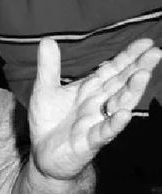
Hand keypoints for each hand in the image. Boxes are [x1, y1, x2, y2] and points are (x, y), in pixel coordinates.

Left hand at [29, 38, 161, 179]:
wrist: (44, 154)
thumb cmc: (50, 121)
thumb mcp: (44, 89)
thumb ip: (49, 66)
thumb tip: (48, 39)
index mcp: (90, 90)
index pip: (112, 70)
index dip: (128, 56)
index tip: (146, 42)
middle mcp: (98, 104)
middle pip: (121, 84)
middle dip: (138, 68)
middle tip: (155, 53)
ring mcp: (96, 122)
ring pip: (118, 105)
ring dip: (131, 91)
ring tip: (143, 75)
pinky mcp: (89, 142)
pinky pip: (104, 132)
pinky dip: (114, 124)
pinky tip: (124, 114)